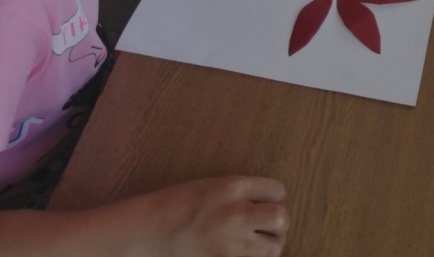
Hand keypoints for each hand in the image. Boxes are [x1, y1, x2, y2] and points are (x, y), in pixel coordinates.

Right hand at [139, 175, 287, 256]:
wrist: (149, 232)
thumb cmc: (177, 204)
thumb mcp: (211, 186)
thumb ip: (239, 192)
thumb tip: (264, 202)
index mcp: (232, 187)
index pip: (277, 190)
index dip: (273, 196)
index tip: (265, 201)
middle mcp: (236, 214)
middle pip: (281, 218)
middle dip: (279, 222)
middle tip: (268, 224)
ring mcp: (231, 243)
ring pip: (273, 247)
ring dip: (270, 244)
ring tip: (258, 242)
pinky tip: (245, 253)